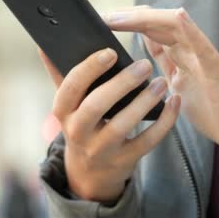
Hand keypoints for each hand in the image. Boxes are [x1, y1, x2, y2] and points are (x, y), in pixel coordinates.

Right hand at [38, 47, 180, 201]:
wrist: (89, 172)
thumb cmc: (81, 125)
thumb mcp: (67, 105)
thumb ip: (60, 74)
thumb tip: (44, 45)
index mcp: (63, 111)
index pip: (71, 87)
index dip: (89, 68)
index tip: (110, 51)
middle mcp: (78, 132)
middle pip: (96, 105)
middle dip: (121, 83)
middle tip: (144, 64)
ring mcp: (101, 149)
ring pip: (122, 125)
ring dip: (144, 101)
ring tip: (160, 81)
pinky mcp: (124, 161)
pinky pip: (147, 141)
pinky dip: (164, 122)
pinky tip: (174, 102)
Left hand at [105, 7, 218, 157]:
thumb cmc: (211, 111)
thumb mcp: (174, 88)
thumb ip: (159, 72)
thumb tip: (130, 67)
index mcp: (179, 55)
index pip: (149, 31)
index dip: (126, 23)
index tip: (100, 22)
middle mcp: (190, 50)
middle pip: (157, 24)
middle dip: (129, 17)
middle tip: (103, 15)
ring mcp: (203, 57)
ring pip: (174, 27)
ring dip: (147, 18)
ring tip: (124, 15)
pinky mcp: (216, 70)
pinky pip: (203, 46)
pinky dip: (190, 29)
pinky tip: (178, 16)